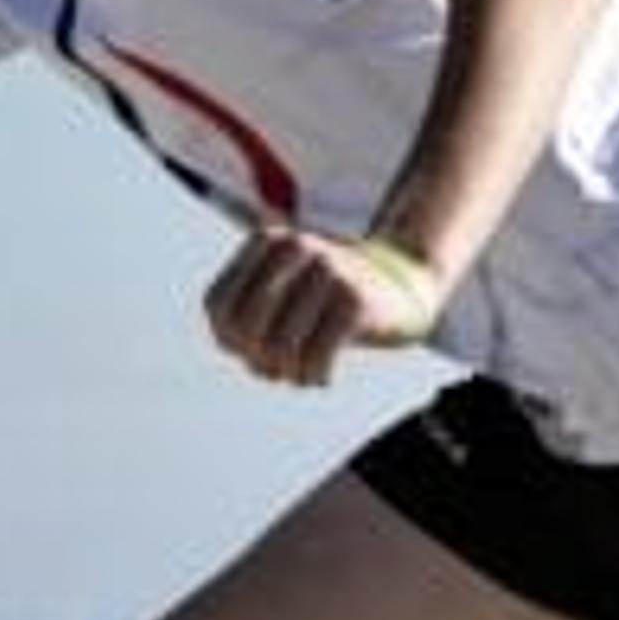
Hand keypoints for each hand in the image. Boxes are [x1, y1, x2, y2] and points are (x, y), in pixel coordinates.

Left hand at [203, 226, 445, 387]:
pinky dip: (314, 376)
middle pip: (245, 328)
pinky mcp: (355, 299)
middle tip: (276, 370)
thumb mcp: (280, 293)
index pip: (217, 305)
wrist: (400, 288)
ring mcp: (328, 270)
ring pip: (279, 347)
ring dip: (287, 373)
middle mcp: (295, 247)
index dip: (227, 339)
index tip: (250, 351)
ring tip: (300, 374)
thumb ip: (242, 318)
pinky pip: (315, 357)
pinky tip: (321, 378)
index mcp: (267, 241)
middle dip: (256, 360)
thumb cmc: (325, 299)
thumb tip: (237, 349)